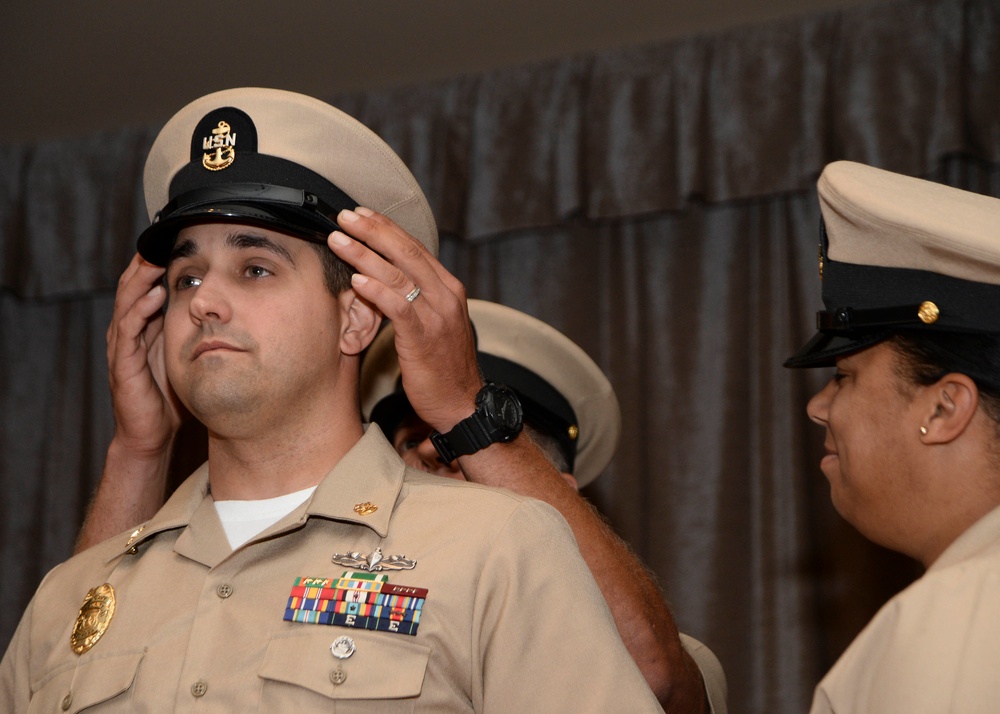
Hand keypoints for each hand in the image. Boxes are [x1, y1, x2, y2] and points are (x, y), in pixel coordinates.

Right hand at [105, 253, 184, 460]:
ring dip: (139, 280)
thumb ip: (194, 332)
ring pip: (126, 303)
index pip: (145, 287)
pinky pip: (128, 332)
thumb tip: (225, 311)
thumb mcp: (185, 355)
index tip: (174, 241)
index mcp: (144, 328)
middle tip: (161, 238)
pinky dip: (139, 311)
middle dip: (145, 263)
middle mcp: (130, 333)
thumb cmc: (171, 395)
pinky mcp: (123, 365)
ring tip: (153, 258)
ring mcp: (123, 348)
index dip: (155, 264)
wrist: (152, 434)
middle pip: (132, 288)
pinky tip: (153, 296)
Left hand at [328, 208, 481, 431]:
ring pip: (398, 274)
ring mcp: (437, 315)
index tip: (361, 214)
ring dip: (364, 255)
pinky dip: (376, 290)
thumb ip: (416, 297)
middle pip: (406, 252)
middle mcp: (446, 295)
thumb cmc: (443, 365)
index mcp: (448, 287)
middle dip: (372, 231)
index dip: (386, 228)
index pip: (414, 247)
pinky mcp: (424, 337)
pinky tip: (356, 281)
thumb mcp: (434, 322)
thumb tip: (386, 278)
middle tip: (344, 216)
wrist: (461, 402)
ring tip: (339, 241)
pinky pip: (398, 307)